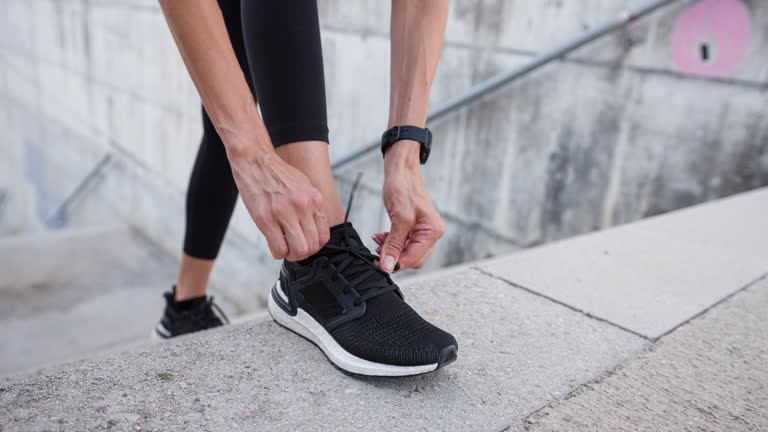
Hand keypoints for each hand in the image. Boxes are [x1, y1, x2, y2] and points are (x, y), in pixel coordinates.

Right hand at [228, 149, 329, 260]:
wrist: (255, 160)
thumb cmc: (278, 174)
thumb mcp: (304, 186)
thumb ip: (311, 207)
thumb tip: (314, 230)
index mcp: (315, 199)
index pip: (324, 235)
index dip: (315, 245)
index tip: (306, 243)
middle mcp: (303, 206)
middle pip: (313, 246)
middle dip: (304, 253)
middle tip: (294, 248)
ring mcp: (285, 213)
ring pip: (299, 250)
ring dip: (291, 254)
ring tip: (285, 248)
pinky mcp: (266, 219)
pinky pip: (278, 248)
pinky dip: (278, 252)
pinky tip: (274, 243)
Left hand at [378, 140, 444, 271]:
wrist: (401, 171)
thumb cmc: (403, 189)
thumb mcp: (399, 219)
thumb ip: (394, 244)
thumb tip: (388, 266)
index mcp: (432, 232)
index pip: (415, 258)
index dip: (396, 263)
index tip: (379, 264)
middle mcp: (432, 234)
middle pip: (412, 258)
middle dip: (394, 256)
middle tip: (377, 251)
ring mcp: (424, 231)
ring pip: (406, 252)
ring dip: (391, 250)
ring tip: (378, 241)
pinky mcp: (414, 228)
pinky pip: (404, 243)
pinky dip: (392, 243)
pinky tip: (382, 237)